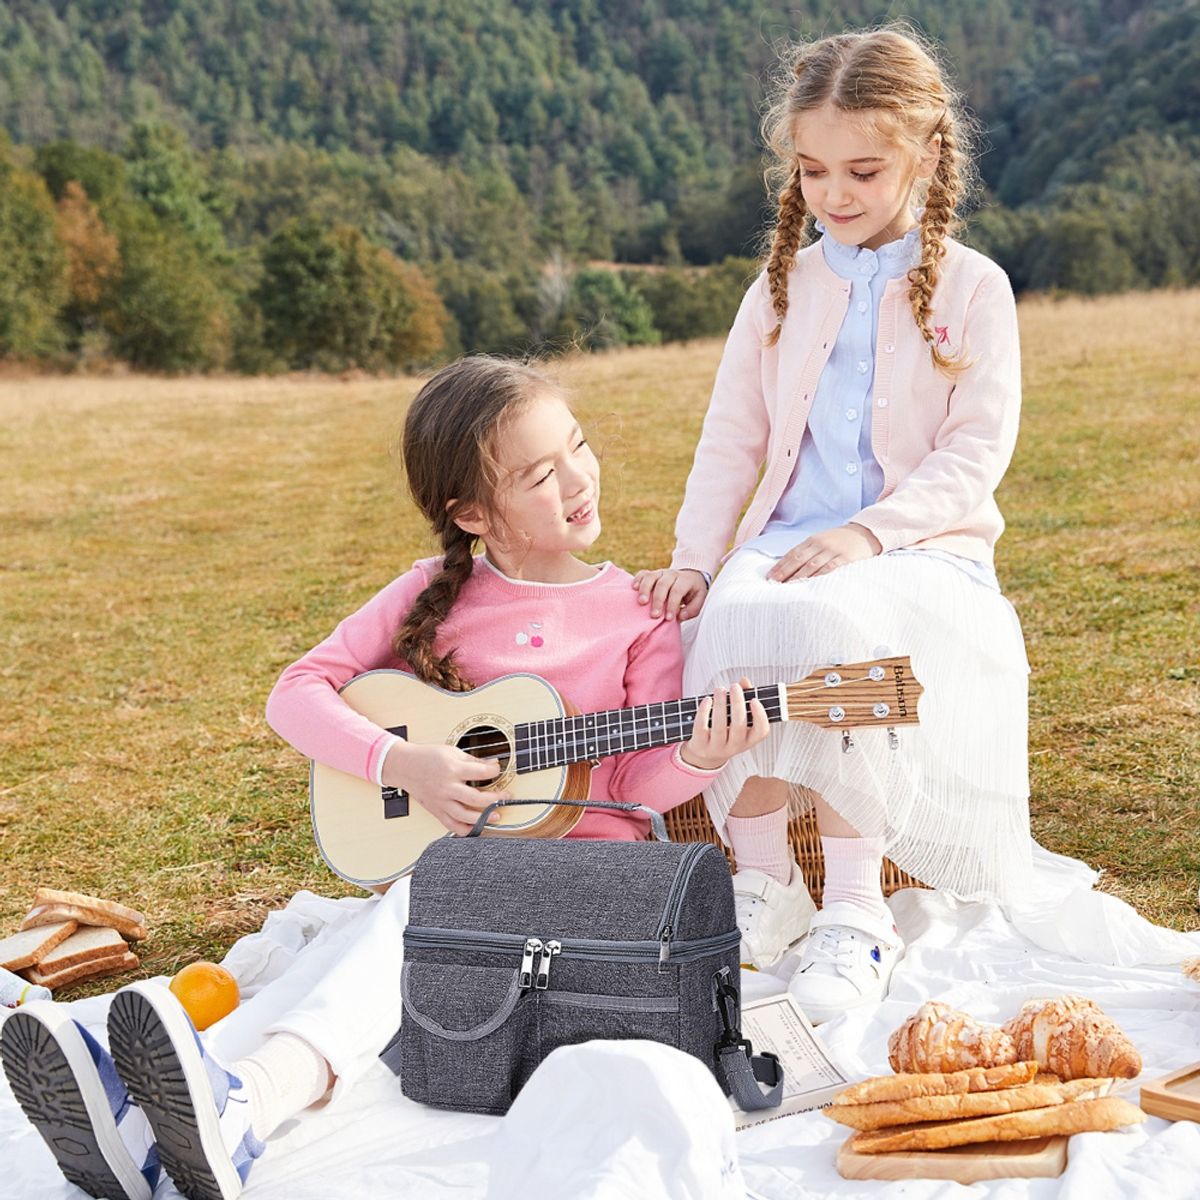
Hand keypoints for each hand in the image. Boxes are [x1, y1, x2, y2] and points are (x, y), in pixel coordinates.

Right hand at [381, 743, 510, 835]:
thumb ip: (473, 760)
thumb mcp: (452, 752)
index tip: (498, 769)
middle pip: (477, 798)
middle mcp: (447, 788)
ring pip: (466, 817)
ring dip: (484, 818)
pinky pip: (452, 826)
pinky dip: (465, 830)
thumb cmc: (428, 757)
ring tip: (496, 815)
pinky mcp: (436, 811)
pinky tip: (476, 827)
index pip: (482, 772)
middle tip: (506, 796)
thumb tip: (492, 765)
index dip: (495, 770)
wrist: (404, 766)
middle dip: (496, 799)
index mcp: (452, 769)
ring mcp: (441, 802)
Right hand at [631, 567, 708, 620]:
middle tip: (654, 615)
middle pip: (663, 584)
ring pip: (651, 577)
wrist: (691, 575)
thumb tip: (680, 616)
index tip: (668, 618)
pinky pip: (643, 574)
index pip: (677, 591)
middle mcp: (672, 574)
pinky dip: (638, 580)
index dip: (672, 605)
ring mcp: (661, 572)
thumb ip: (692, 610)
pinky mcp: (652, 573)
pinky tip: (634, 589)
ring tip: (642, 602)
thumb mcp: (699, 600)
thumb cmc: (692, 592)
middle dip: (658, 600)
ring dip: (645, 589)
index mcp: (685, 580)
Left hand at [680, 678, 769, 770]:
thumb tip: (744, 681)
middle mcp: (734, 746)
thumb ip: (743, 699)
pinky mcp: (700, 744)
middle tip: (734, 687)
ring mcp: (717, 747)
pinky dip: (704, 711)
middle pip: (739, 726)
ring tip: (720, 689)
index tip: (754, 700)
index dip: (760, 716)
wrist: (705, 754)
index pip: (761, 731)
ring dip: (721, 705)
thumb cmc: (724, 731)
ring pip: (720, 726)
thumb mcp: (736, 720)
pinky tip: (707, 699)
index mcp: (748, 740)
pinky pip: (701, 727)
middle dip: (737, 703)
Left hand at [767, 523, 880, 581]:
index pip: (792, 554)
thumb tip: (787, 568)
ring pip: (812, 566)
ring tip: (788, 588)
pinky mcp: (846, 558)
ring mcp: (833, 551)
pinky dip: (819, 577)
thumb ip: (807, 552)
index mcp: (812, 540)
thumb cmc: (839, 541)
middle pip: (799, 560)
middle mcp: (820, 544)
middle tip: (773, 584)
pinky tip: (811, 585)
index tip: (769, 577)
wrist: (865, 532)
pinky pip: (830, 569)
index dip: (780, 566)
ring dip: (798, 578)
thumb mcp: (822, 541)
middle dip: (785, 572)